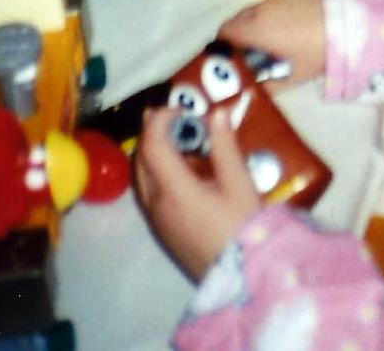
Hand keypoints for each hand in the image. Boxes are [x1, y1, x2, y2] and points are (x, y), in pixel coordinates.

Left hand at [135, 106, 259, 280]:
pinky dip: (156, 170)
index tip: (181, 109)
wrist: (240, 274)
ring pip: (142, 177)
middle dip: (152, 132)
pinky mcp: (163, 230)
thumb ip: (225, 145)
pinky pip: (149, 192)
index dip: (161, 120)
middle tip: (174, 117)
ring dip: (153, 152)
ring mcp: (157, 219)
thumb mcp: (239, 182)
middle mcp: (157, 204)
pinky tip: (181, 169)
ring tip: (178, 139)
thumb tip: (216, 113)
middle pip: (140, 160)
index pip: (152, 146)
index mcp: (174, 189)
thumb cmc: (242, 225)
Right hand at [218, 0, 324, 85]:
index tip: (229, 57)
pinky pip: (275, 2)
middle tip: (249, 52)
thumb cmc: (316, 52)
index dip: (223, 44)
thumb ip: (268, 85)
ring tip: (273, 40)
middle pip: (239, 18)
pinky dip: (275, 13)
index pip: (225, 32)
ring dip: (257, 23)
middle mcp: (263, 7)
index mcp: (256, 28)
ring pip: (258, 9)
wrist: (349, 20)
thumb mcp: (292, 76)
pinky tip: (291, 26)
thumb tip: (253, 89)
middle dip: (239, 34)